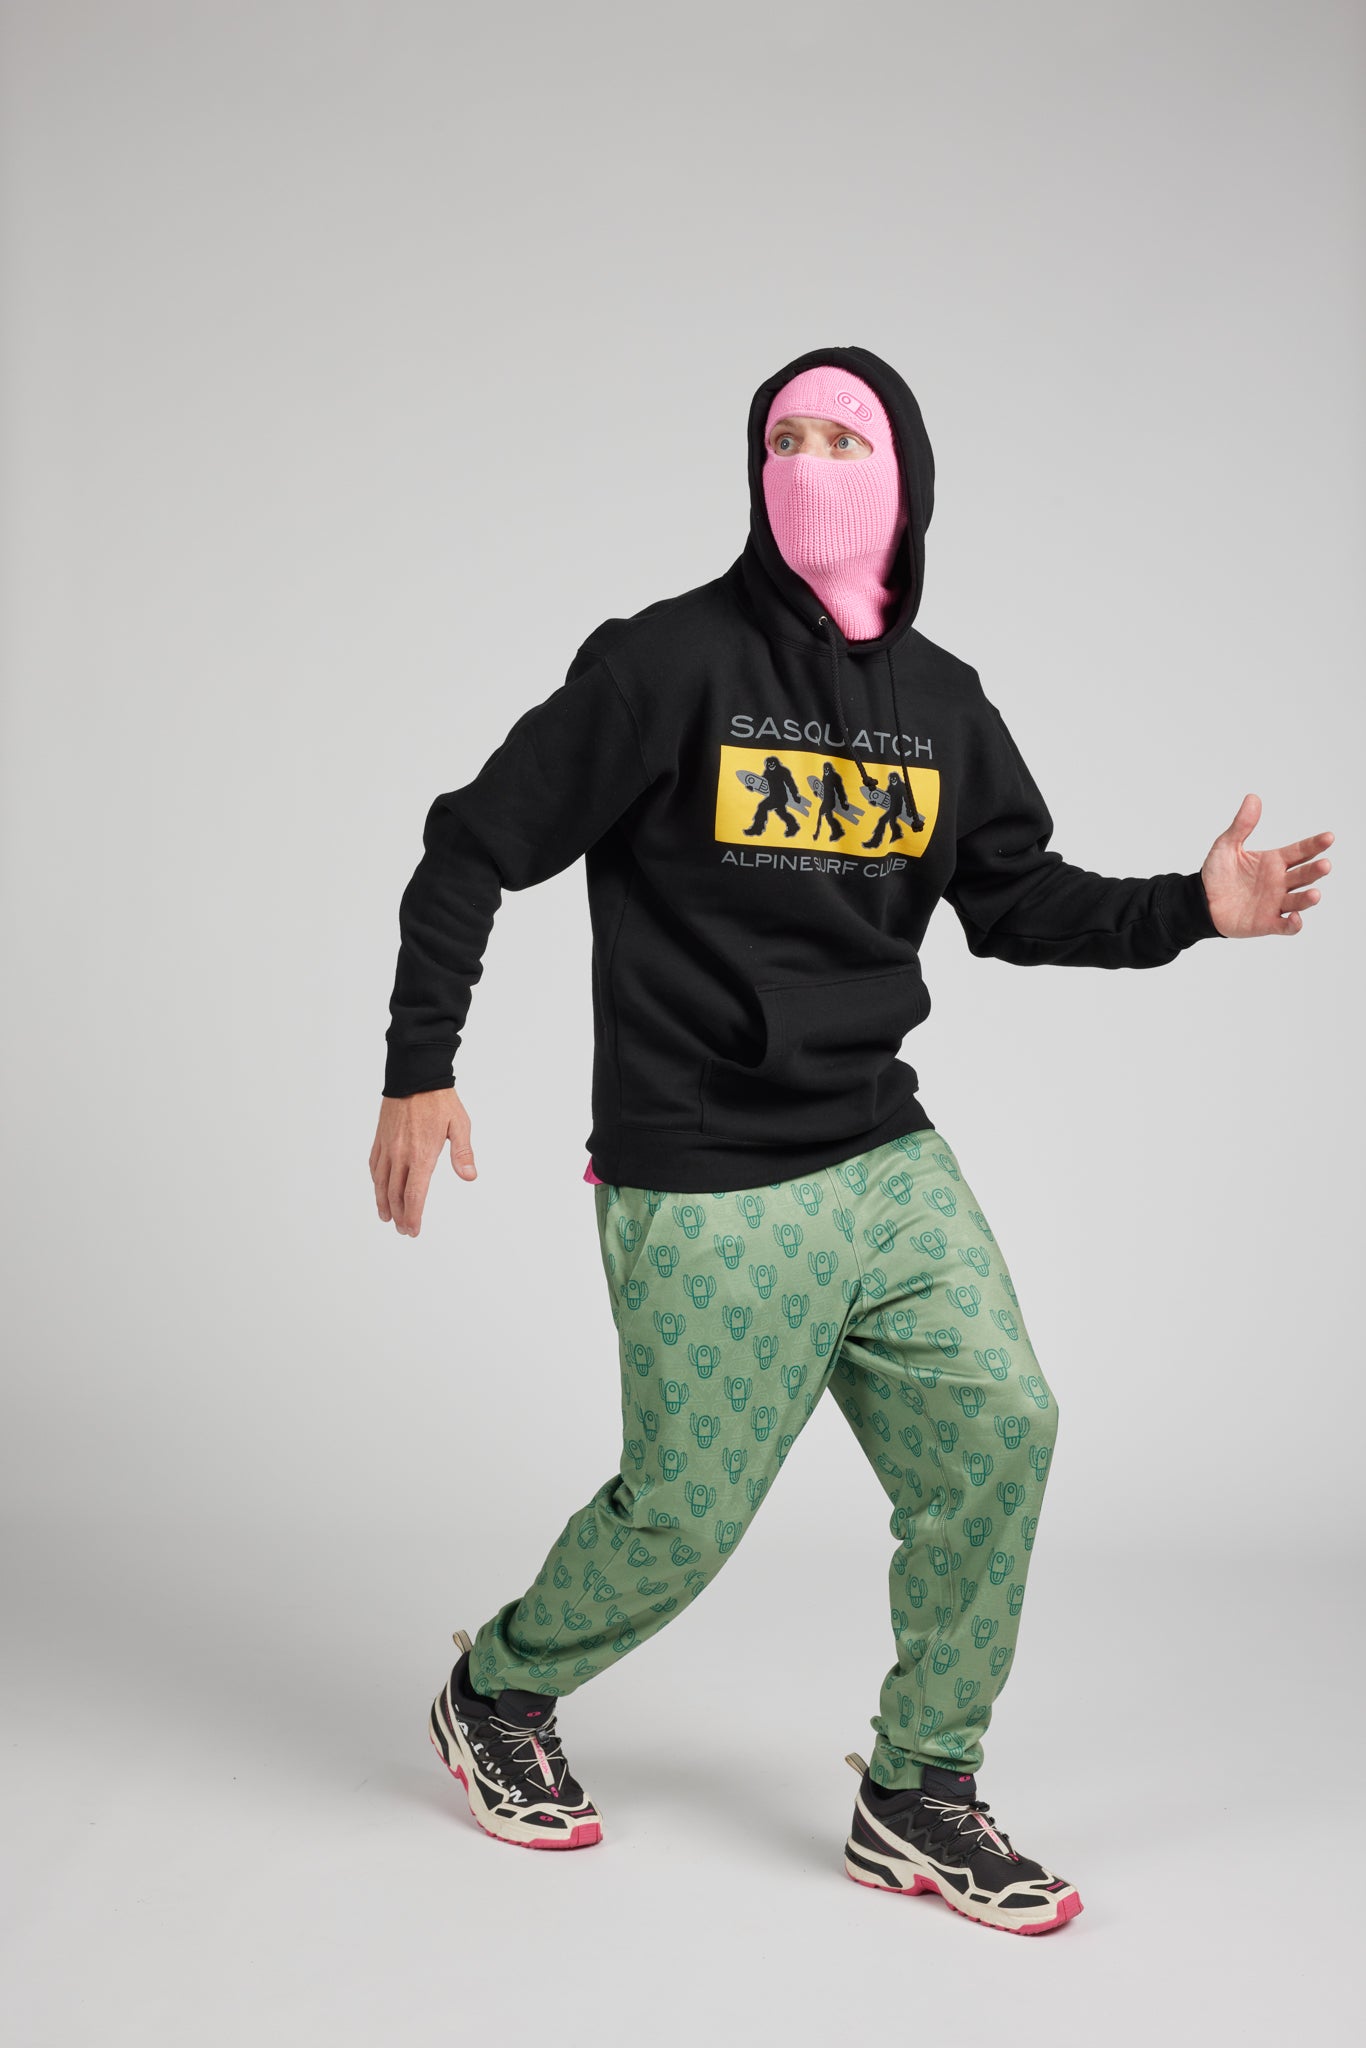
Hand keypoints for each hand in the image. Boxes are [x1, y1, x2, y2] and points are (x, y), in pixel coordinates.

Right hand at [369, 1086, 475, 1237]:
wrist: (414, 1074)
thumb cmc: (439, 1099)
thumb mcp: (459, 1124)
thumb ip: (462, 1153)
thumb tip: (470, 1176)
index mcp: (422, 1154)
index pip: (414, 1194)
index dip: (413, 1216)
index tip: (413, 1230)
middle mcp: (401, 1154)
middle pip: (396, 1194)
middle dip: (399, 1216)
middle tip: (404, 1229)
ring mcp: (387, 1147)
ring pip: (381, 1183)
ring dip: (384, 1204)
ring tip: (387, 1218)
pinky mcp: (380, 1139)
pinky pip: (375, 1166)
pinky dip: (376, 1183)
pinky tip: (380, 1189)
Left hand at [1200, 794, 1333, 937]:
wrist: (1200, 901)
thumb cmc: (1217, 873)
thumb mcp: (1226, 846)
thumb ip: (1242, 825)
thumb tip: (1253, 798)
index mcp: (1274, 862)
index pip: (1300, 851)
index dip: (1315, 844)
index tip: (1329, 837)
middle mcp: (1279, 882)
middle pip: (1304, 875)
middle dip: (1316, 871)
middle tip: (1324, 865)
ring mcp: (1275, 903)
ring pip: (1298, 901)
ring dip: (1308, 899)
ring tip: (1314, 894)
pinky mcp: (1266, 923)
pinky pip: (1285, 926)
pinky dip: (1293, 925)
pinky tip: (1295, 919)